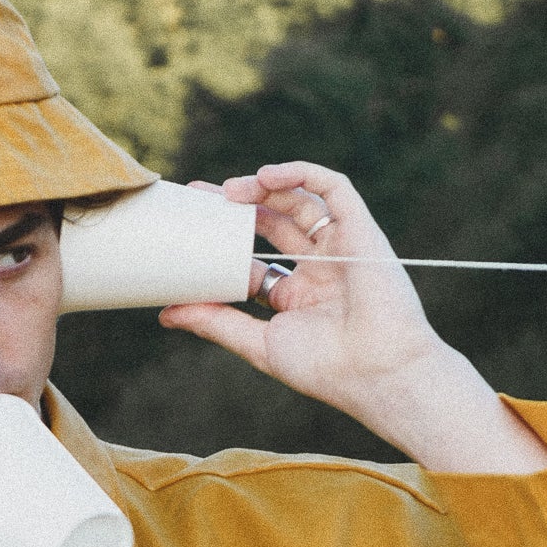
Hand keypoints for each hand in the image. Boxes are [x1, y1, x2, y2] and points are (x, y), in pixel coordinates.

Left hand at [161, 162, 441, 423]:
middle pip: (274, 222)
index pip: (253, 256)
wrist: (379, 372)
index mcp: (297, 295)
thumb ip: (216, 322)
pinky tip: (267, 177)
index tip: (190, 226)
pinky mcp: (362, 230)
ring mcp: (341, 247)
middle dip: (237, 205)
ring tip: (229, 191)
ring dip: (264, 187)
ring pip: (300, 200)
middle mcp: (320, 267)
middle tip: (201, 196)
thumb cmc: (326, 368)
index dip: (223, 240)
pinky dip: (302, 173)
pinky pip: (335, 188)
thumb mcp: (259, 344)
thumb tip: (166, 313)